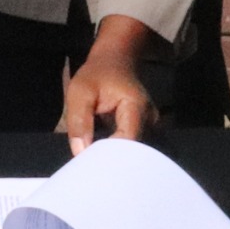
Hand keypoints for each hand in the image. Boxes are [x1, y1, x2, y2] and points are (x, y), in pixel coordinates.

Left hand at [61, 16, 157, 154]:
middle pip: (132, 151)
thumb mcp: (80, 92)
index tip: (89, 164)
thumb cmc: (96, 74)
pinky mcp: (145, 129)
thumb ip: (79, 120)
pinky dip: (116, 152)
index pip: (127, 142)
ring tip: (93, 162)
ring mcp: (150, 125)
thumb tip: (80, 153)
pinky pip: (131, 146)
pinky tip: (102, 154)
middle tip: (88, 168)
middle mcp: (150, 119)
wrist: (115, 60)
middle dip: (110, 161)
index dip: (108, 156)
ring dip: (113, 157)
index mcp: (137, 108)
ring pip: (132, 151)